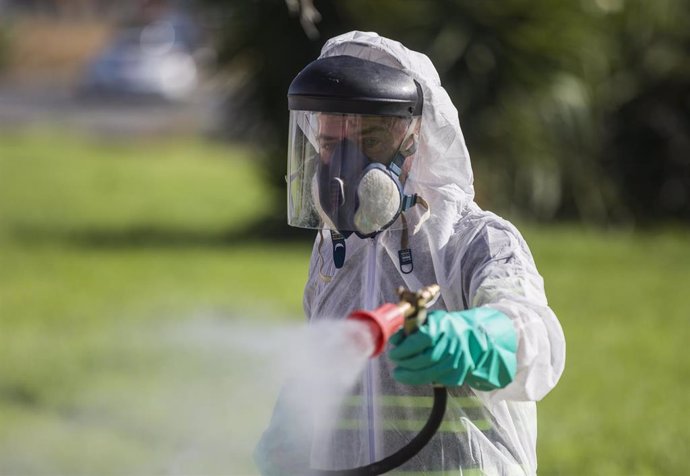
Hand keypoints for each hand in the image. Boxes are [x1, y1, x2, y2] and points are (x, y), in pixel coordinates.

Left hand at [388, 308, 516, 389]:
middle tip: (395, 365)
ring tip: (399, 373)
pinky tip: (416, 375)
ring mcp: (456, 361)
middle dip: (405, 364)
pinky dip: (424, 379)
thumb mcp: (429, 320)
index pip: (419, 341)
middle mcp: (450, 345)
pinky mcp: (458, 374)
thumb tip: (393, 339)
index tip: (393, 353)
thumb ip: (410, 328)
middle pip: (423, 360)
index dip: (403, 350)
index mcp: (442, 328)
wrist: (474, 336)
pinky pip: (437, 380)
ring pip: (429, 374)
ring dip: (410, 375)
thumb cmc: (446, 327)